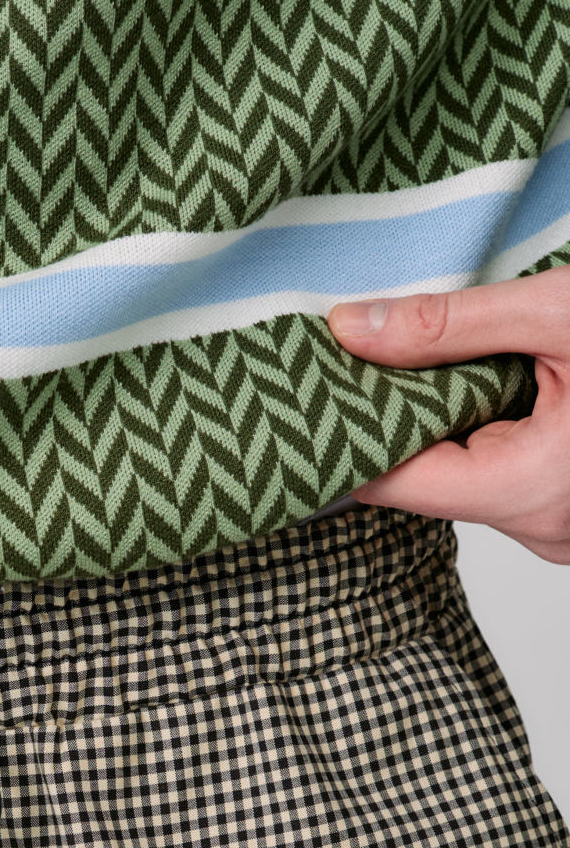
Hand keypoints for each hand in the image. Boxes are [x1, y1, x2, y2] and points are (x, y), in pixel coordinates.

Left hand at [328, 268, 569, 563]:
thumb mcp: (562, 314)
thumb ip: (451, 324)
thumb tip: (348, 328)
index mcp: (531, 489)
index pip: (389, 484)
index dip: (343, 437)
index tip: (304, 392)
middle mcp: (545, 531)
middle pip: (427, 481)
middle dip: (397, 418)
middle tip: (358, 352)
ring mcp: (564, 533)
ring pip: (467, 480)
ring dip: (449, 423)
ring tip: (429, 359)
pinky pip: (506, 479)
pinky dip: (490, 434)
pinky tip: (490, 384)